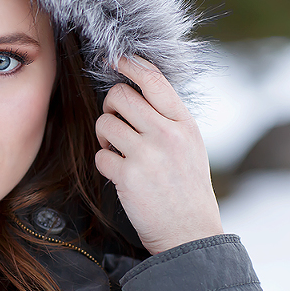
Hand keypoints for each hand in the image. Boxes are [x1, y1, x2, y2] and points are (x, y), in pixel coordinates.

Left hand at [94, 56, 222, 254]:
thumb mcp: (189, 144)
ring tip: (118, 149)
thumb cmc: (185, 185)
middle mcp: (166, 134)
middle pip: (119, 96)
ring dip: (105, 135)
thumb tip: (136, 87)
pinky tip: (120, 173)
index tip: (114, 59)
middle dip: (110, 106)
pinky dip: (105, 162)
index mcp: (184, 123)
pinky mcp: (128, 177)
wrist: (189, 231)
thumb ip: (167, 117)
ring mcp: (147, 155)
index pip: (154, 80)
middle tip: (116, 121)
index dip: (129, 64)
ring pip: (104, 122)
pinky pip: (100, 154)